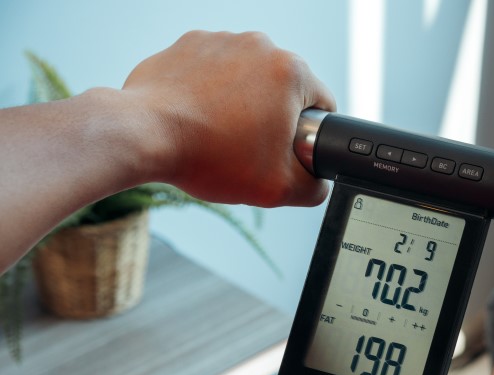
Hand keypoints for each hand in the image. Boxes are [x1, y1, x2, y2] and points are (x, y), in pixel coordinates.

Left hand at [121, 30, 335, 206]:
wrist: (144, 135)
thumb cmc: (208, 155)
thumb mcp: (280, 189)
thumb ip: (315, 187)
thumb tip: (318, 181)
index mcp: (292, 72)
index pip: (323, 106)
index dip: (310, 136)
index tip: (285, 152)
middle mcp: (260, 46)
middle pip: (284, 91)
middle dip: (274, 118)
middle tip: (250, 148)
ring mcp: (221, 41)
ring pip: (249, 80)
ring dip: (242, 104)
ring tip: (220, 135)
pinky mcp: (188, 45)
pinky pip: (213, 71)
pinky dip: (211, 93)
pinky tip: (199, 119)